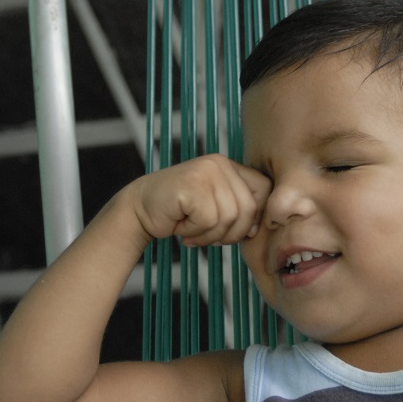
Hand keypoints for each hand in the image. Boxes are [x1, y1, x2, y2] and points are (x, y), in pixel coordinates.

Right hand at [129, 153, 270, 247]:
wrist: (139, 209)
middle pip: (248, 208)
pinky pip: (208, 220)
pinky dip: (195, 232)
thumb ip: (237, 210)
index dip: (257, 215)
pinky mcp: (192, 185)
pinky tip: (180, 226)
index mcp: (229, 166)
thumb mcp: (214, 206)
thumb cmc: (178, 212)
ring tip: (192, 231)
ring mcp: (205, 172)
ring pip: (228, 217)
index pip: (263, 188)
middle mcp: (219, 163)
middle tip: (209, 237)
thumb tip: (256, 230)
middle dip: (231, 233)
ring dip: (210, 234)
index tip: (242, 231)